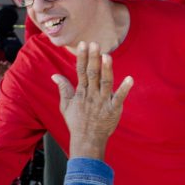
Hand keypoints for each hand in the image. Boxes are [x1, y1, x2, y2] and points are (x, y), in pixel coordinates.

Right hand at [51, 41, 132, 159]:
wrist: (87, 140)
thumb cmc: (76, 122)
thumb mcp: (65, 105)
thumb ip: (63, 88)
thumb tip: (55, 75)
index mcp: (81, 92)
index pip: (80, 71)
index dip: (82, 57)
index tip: (83, 44)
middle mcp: (92, 95)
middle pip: (92, 74)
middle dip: (93, 58)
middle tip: (95, 43)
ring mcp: (103, 102)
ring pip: (105, 82)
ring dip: (107, 69)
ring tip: (107, 56)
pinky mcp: (114, 109)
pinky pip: (120, 98)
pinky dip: (125, 89)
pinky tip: (130, 79)